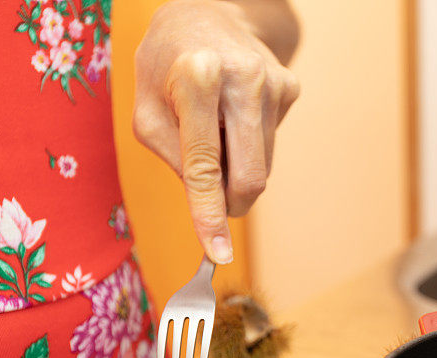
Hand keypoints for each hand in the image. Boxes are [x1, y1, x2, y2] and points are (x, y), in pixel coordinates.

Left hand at [133, 0, 299, 263]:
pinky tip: (234, 115)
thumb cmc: (166, 66)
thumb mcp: (146, 112)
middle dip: (232, 202)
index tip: (218, 254)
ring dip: (237, 168)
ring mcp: (274, 83)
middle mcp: (243, 78)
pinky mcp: (290, 88)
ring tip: (216, 130)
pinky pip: (271, 144)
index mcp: (197, 76)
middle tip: (215, 200)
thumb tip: (212, 210)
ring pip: (263, 166)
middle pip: (250, 176)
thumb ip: (176, 161)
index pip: (204, 164)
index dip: (209, 214)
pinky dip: (249, 145)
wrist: (208, 16)